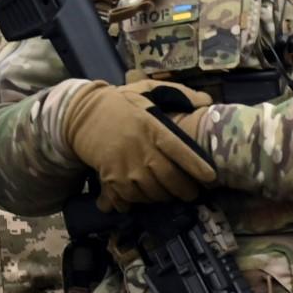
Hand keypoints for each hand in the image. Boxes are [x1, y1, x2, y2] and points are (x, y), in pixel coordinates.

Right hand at [61, 79, 216, 212]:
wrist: (81, 114)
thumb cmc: (121, 104)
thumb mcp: (149, 91)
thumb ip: (180, 94)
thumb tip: (207, 101)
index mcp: (153, 127)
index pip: (180, 151)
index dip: (197, 167)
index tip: (211, 178)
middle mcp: (141, 149)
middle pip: (169, 178)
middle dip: (185, 190)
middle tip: (192, 194)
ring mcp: (124, 165)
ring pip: (151, 191)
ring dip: (163, 197)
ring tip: (169, 194)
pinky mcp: (110, 177)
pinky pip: (130, 197)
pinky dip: (141, 201)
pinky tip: (146, 197)